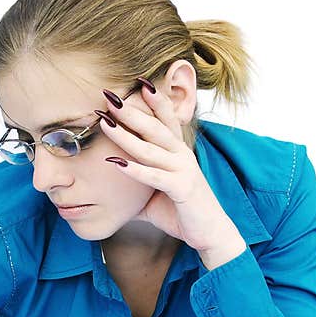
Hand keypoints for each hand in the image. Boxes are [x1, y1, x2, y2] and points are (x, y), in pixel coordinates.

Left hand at [99, 84, 239, 252]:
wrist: (209, 234)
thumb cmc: (181, 212)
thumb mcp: (153, 195)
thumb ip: (134, 185)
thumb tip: (108, 187)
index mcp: (177, 152)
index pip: (164, 120)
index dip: (152, 100)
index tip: (134, 82)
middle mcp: (182, 155)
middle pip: (154, 127)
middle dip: (131, 110)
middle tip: (109, 95)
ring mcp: (183, 170)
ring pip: (151, 148)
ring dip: (126, 135)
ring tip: (105, 122)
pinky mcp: (183, 189)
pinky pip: (156, 177)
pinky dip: (136, 171)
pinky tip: (117, 164)